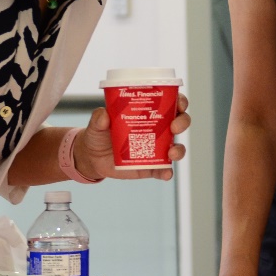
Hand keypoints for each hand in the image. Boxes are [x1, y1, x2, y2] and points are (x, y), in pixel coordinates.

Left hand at [77, 93, 191, 180]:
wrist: (92, 157)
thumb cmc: (99, 134)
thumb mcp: (97, 123)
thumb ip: (98, 118)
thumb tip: (103, 114)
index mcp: (148, 113)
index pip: (170, 103)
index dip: (180, 101)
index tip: (179, 104)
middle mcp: (157, 129)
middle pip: (179, 122)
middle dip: (182, 123)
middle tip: (174, 127)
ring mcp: (156, 148)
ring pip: (176, 147)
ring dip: (179, 149)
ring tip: (171, 153)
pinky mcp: (151, 166)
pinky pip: (163, 170)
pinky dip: (167, 172)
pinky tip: (166, 173)